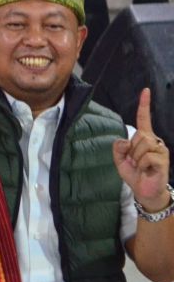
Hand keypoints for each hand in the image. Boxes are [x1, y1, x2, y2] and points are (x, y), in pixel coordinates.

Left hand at [114, 88, 170, 209]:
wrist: (144, 191)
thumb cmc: (134, 173)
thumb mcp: (120, 159)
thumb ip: (118, 147)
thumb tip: (125, 140)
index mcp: (144, 138)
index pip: (143, 118)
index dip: (144, 105)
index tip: (145, 90)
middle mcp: (155, 141)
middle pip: (138, 135)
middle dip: (131, 150)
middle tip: (135, 162)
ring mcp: (161, 150)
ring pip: (142, 145)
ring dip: (136, 157)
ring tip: (140, 166)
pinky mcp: (163, 160)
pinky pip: (147, 156)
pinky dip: (142, 164)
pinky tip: (147, 170)